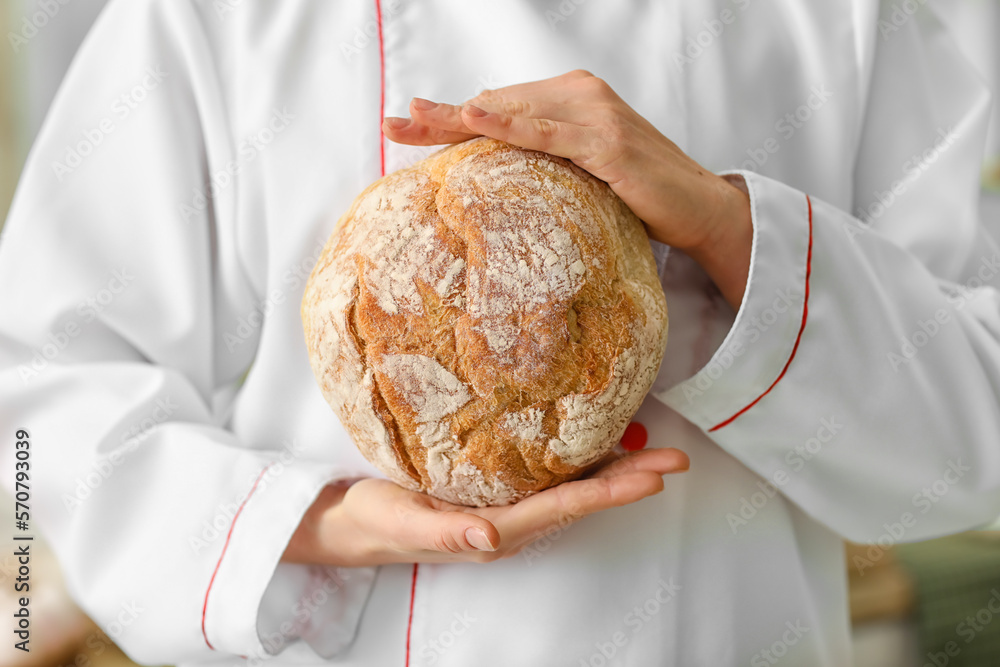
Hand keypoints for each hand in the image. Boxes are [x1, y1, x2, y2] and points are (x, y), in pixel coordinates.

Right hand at [282, 446, 688, 565]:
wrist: (358, 524)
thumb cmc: (380, 520)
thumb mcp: (405, 522)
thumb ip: (447, 534)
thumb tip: (492, 538)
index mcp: (496, 531)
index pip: (564, 507)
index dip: (610, 491)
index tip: (652, 477)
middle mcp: (512, 522)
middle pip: (582, 499)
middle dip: (630, 480)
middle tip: (676, 458)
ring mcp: (508, 508)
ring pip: (572, 489)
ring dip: (615, 471)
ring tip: (655, 451)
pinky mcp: (497, 493)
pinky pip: (550, 479)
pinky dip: (582, 463)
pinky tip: (598, 446)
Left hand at [382, 70, 752, 308]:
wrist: (698, 208)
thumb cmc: (638, 193)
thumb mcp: (582, 173)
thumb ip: (547, 163)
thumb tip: (500, 178)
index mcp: (570, 101)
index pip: (501, 106)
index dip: (453, 117)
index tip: (410, 126)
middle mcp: (579, 97)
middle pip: (498, 105)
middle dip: (444, 117)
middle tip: (396, 125)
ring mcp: (594, 115)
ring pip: (516, 114)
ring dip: (463, 117)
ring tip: (418, 120)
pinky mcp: (609, 142)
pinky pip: (550, 133)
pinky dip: (511, 124)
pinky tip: (475, 116)